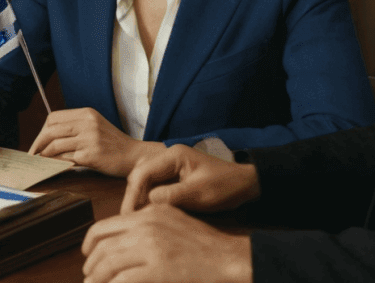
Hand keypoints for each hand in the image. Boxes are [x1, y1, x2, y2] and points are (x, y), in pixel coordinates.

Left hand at [27, 107, 164, 176]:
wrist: (135, 157)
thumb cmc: (113, 145)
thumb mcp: (96, 127)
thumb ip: (75, 127)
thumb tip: (48, 137)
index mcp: (87, 113)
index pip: (53, 117)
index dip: (42, 131)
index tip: (38, 143)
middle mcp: (87, 123)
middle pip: (51, 130)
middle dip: (38, 144)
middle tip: (33, 155)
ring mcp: (89, 138)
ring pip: (55, 146)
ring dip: (45, 156)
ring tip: (41, 163)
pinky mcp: (91, 155)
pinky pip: (65, 159)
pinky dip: (56, 164)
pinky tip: (54, 167)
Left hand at [82, 203, 252, 282]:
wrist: (227, 258)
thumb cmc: (205, 246)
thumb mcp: (173, 223)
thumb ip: (148, 227)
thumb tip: (123, 243)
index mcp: (149, 214)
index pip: (105, 225)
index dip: (90, 242)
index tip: (88, 255)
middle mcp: (146, 226)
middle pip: (102, 245)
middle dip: (91, 264)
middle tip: (88, 276)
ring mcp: (151, 247)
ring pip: (108, 263)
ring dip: (96, 278)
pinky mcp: (158, 268)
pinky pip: (123, 279)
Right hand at [122, 144, 259, 213]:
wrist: (246, 185)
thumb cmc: (226, 187)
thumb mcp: (200, 193)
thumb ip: (173, 196)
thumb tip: (147, 201)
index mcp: (174, 156)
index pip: (143, 172)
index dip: (133, 194)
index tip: (129, 215)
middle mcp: (168, 158)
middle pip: (139, 175)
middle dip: (132, 196)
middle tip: (128, 220)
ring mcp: (170, 167)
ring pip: (144, 181)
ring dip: (138, 198)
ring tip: (136, 219)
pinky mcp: (174, 177)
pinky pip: (154, 186)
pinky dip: (148, 200)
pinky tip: (148, 214)